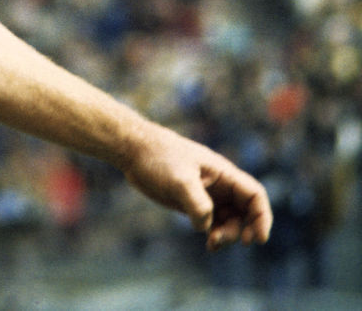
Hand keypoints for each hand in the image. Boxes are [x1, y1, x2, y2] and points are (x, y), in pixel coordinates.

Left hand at [120, 122, 272, 250]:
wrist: (134, 150)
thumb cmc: (158, 158)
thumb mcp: (179, 180)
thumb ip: (197, 203)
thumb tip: (205, 227)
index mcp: (222, 173)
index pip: (254, 195)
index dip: (262, 217)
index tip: (258, 239)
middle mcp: (219, 184)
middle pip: (245, 212)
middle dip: (242, 230)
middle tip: (219, 240)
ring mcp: (206, 194)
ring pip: (230, 220)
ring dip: (227, 234)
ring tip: (211, 244)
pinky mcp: (192, 202)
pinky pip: (213, 222)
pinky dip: (215, 234)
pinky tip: (209, 244)